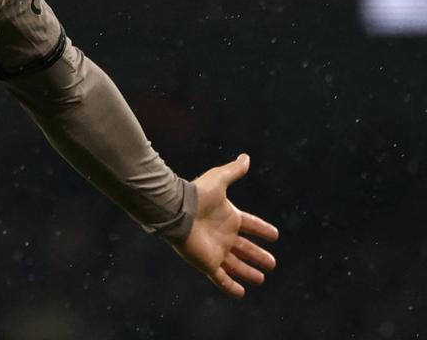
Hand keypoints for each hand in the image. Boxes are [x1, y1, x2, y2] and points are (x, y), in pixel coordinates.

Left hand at [177, 153, 278, 297]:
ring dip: (247, 272)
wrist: (176, 211)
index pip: (250, 224)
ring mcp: (216, 250)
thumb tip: (246, 157)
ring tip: (261, 278)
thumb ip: (233, 171)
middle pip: (244, 248)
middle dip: (258, 255)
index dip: (262, 229)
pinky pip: (221, 278)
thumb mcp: (219, 180)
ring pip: (235, 265)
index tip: (275, 235)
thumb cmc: (197, 196)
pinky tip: (241, 293)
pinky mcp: (207, 263)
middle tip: (272, 263)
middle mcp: (223, 235)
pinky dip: (230, 286)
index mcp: (229, 217)